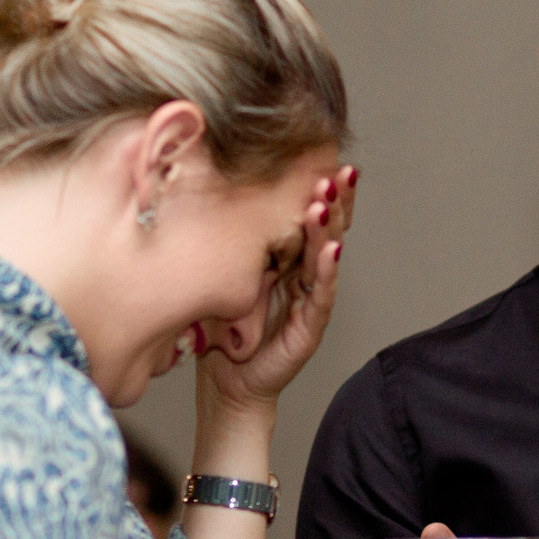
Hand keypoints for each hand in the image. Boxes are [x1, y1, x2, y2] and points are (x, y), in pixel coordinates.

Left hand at [196, 164, 354, 416]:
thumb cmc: (219, 328)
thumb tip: (201, 189)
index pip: (305, 214)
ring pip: (326, 256)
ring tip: (331, 199)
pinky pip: (320, 295)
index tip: (323, 154)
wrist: (226, 383)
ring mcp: (309, 299)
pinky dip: (326, 271)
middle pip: (325, 228)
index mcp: (283, 256)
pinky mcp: (309, 328)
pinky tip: (330, 250)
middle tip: (338, 169)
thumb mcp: (219, 270)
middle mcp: (301, 273)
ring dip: (330, 227)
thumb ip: (225, 240)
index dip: (317, 187)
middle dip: (335, 198)